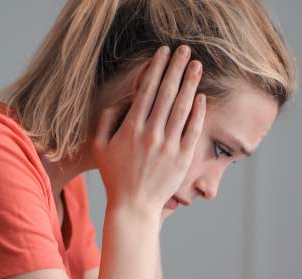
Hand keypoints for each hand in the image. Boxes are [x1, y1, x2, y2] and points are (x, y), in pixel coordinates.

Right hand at [91, 45, 206, 217]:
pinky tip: (201, 96)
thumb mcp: (99, 146)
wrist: (133, 206)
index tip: (163, 52)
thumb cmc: (114, 175)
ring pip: (182, 108)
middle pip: (166, 94)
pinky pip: (192, 130)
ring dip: (190, 84)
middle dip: (176, 68)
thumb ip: (106, 120)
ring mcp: (168, 147)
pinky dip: (198, 112)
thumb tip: (121, 100)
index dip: (156, 68)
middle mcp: (151, 135)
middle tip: (185, 50)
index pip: (146, 90)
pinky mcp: (182, 159)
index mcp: (130, 129)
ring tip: (197, 66)